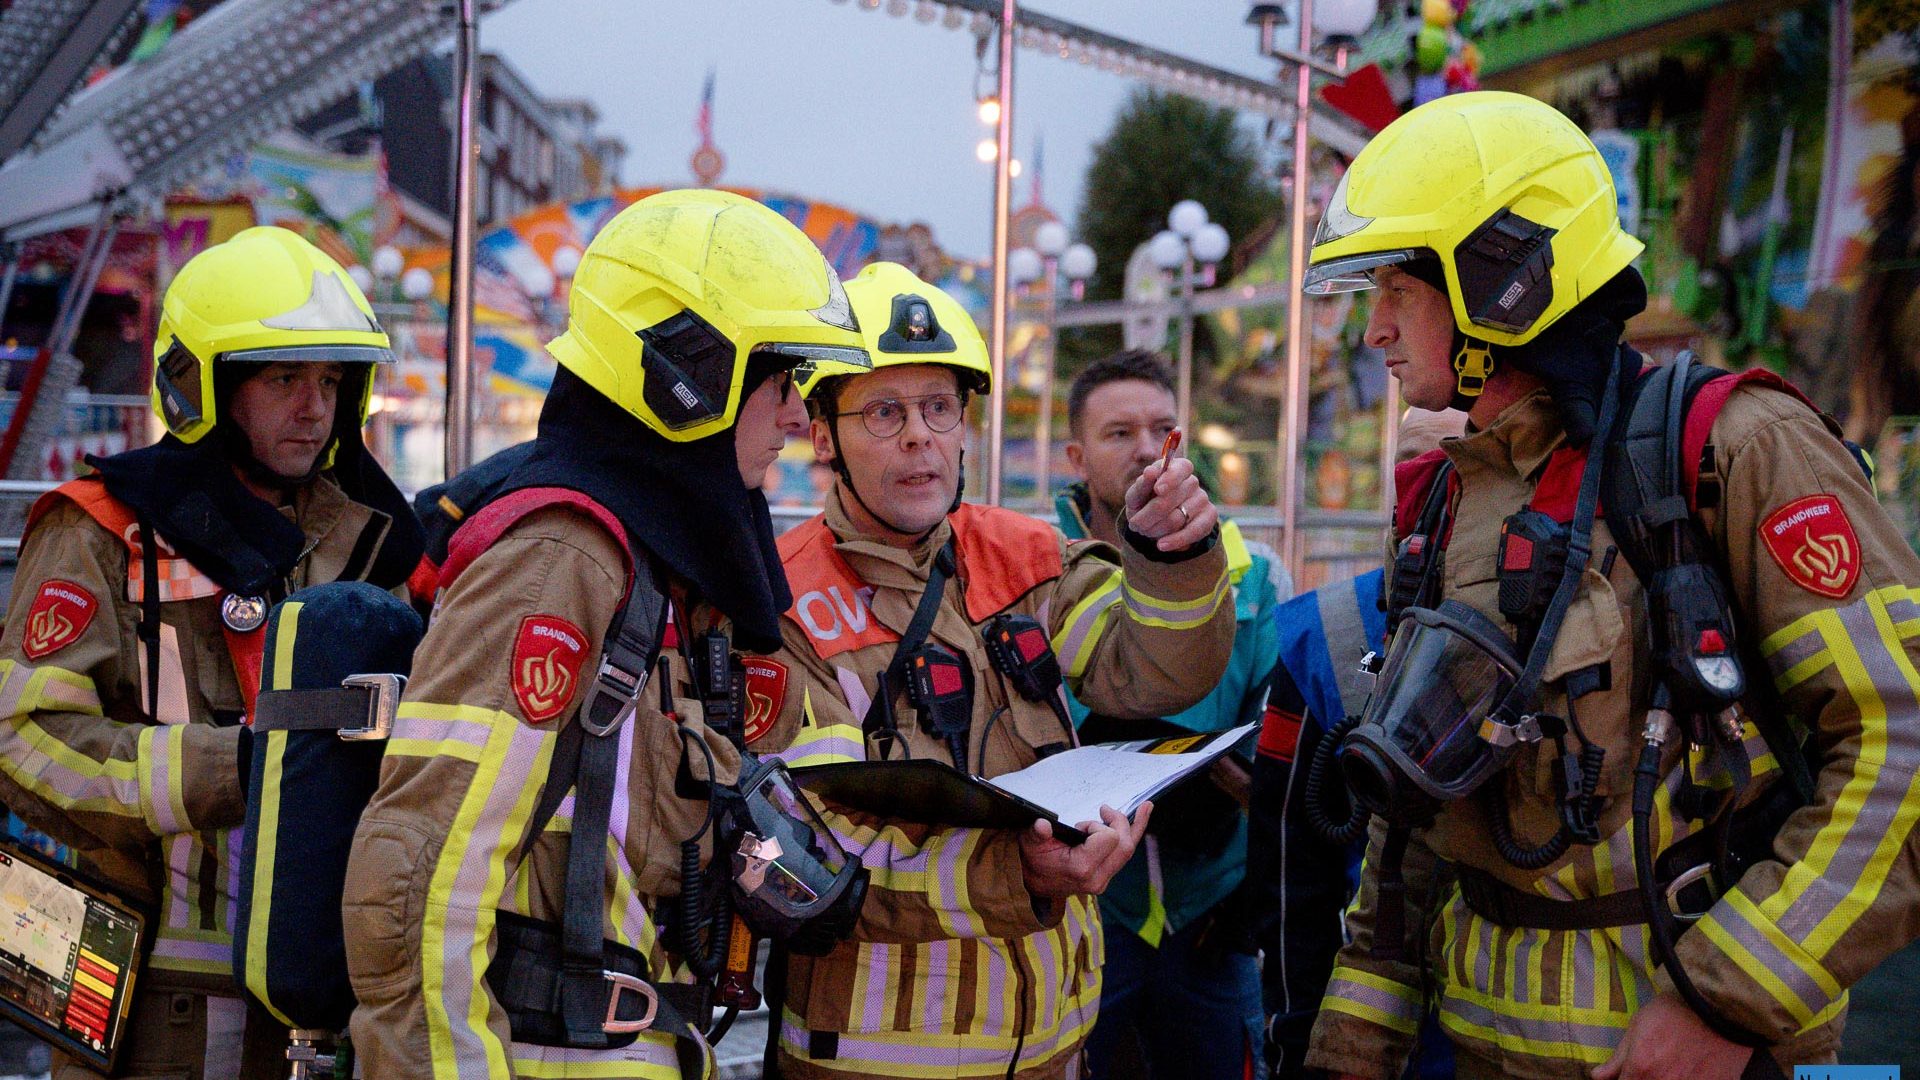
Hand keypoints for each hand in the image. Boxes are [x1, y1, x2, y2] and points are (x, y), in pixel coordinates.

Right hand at [1018, 803, 1151, 898]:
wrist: (1033, 883)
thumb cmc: (1033, 859)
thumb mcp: (1030, 843)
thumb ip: (1036, 833)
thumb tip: (1042, 825)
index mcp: (1081, 869)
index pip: (1107, 839)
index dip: (1096, 827)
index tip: (1079, 827)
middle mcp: (1097, 878)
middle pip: (1124, 845)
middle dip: (1119, 822)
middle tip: (1105, 810)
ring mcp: (1103, 879)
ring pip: (1129, 851)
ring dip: (1135, 826)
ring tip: (1146, 806)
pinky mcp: (1106, 876)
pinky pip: (1124, 854)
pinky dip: (1134, 834)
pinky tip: (1144, 814)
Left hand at [1123, 457, 1217, 551]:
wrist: (1157, 524)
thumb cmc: (1144, 503)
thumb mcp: (1137, 495)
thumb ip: (1141, 484)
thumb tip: (1150, 472)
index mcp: (1176, 468)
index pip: (1181, 468)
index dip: (1170, 478)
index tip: (1157, 490)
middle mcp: (1192, 481)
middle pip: (1170, 500)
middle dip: (1147, 515)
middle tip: (1135, 524)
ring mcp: (1202, 499)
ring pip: (1176, 518)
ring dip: (1156, 529)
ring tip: (1146, 531)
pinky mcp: (1209, 517)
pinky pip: (1194, 531)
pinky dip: (1175, 540)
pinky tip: (1161, 545)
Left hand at [1593, 993, 1754, 1079]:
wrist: (1718, 1006)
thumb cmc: (1674, 1011)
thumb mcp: (1638, 1027)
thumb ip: (1618, 1058)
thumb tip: (1598, 1076)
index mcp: (1641, 1069)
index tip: (1627, 1075)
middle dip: (1642, 1079)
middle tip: (1650, 1067)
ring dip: (1664, 1079)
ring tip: (1671, 1065)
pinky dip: (1687, 1079)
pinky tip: (1688, 1069)